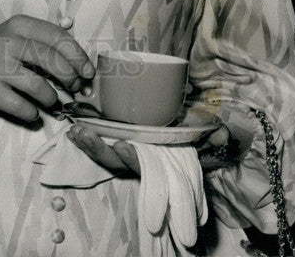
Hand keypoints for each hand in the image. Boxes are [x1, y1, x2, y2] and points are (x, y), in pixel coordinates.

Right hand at [0, 15, 94, 122]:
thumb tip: (81, 70)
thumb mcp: (17, 36)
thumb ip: (44, 46)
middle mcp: (8, 42)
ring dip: (52, 99)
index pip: (58, 37)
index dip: (78, 57)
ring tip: (50, 101)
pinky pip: (21, 108)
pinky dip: (32, 114)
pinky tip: (31, 112)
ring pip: (39, 87)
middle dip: (71, 79)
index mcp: (19, 25)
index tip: (88, 73)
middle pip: (52, 61)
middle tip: (75, 89)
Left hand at [67, 111, 235, 176]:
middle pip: (116, 163)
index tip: (123, 145)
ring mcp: (125, 154)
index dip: (132, 159)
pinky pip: (98, 147)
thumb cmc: (191, 136)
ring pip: (104, 156)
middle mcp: (139, 161)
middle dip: (100, 150)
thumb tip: (221, 134)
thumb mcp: (203, 135)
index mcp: (158, 161)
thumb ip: (213, 136)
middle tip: (86, 134)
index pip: (144, 166)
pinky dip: (84, 140)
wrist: (183, 136)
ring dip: (87, 144)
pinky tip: (73, 130)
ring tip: (74, 130)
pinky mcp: (114, 144)